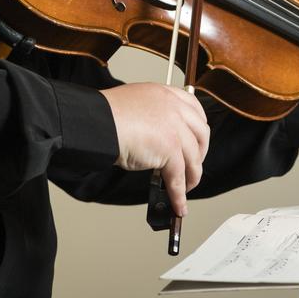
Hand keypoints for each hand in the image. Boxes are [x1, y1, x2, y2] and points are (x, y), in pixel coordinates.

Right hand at [99, 82, 209, 217]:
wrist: (97, 121)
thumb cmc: (106, 115)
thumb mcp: (136, 106)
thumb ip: (153, 118)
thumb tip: (157, 141)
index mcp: (165, 93)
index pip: (194, 108)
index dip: (199, 128)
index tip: (198, 139)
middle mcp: (174, 107)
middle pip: (201, 134)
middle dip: (200, 154)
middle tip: (193, 166)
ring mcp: (174, 128)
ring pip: (193, 159)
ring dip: (192, 178)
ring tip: (186, 189)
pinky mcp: (169, 149)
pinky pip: (178, 178)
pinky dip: (179, 195)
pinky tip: (178, 204)